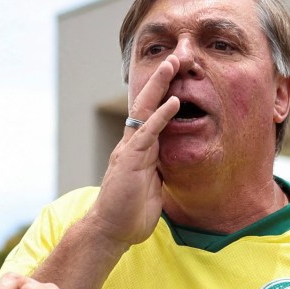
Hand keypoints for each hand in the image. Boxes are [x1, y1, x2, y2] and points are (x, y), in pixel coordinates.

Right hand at [91, 54, 181, 245]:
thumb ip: (159, 167)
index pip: (151, 113)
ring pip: (144, 110)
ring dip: (159, 86)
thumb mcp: (152, 184)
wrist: (112, 231)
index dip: (163, 93)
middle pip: (146, 103)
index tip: (177, 74)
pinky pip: (148, 134)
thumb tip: (171, 159)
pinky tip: (174, 101)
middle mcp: (132, 143)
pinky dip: (161, 116)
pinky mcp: (131, 161)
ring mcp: (130, 150)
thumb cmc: (131, 211)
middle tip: (175, 57)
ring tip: (173, 65)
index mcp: (139, 148)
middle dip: (160, 79)